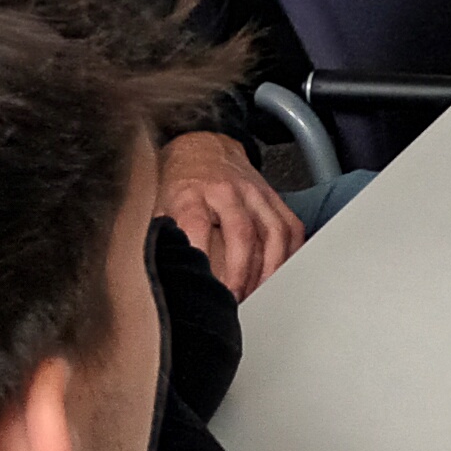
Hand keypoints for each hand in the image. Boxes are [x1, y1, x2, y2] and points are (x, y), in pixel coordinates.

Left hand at [156, 129, 305, 295]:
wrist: (204, 149)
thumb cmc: (180, 185)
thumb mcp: (159, 207)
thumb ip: (162, 238)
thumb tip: (160, 274)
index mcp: (191, 194)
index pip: (196, 226)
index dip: (200, 258)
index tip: (200, 287)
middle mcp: (227, 191)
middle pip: (242, 234)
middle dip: (240, 274)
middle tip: (233, 301)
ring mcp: (255, 193)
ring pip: (273, 234)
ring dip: (268, 270)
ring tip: (258, 294)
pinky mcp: (274, 197)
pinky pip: (291, 229)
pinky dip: (289, 256)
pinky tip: (279, 275)